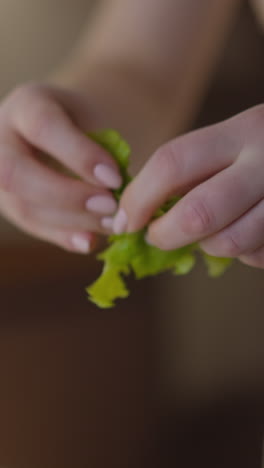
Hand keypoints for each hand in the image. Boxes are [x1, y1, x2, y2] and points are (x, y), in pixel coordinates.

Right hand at [0, 83, 121, 252]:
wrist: (73, 130)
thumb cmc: (90, 124)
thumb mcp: (99, 121)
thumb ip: (105, 151)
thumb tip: (116, 199)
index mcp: (27, 104)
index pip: (43, 126)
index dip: (79, 155)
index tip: (115, 178)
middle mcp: (1, 137)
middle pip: (16, 172)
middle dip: (67, 196)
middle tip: (110, 207)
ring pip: (22, 206)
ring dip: (71, 222)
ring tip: (110, 225)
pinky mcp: (9, 202)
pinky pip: (31, 225)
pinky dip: (63, 237)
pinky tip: (89, 242)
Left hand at [113, 104, 263, 268]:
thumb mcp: (235, 142)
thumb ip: (194, 170)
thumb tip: (138, 212)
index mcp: (242, 131)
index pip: (173, 162)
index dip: (139, 197)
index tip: (124, 221)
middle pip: (198, 212)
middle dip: (165, 234)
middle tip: (155, 237)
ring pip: (229, 243)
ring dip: (207, 246)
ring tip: (207, 233)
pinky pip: (257, 256)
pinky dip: (243, 253)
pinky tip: (247, 232)